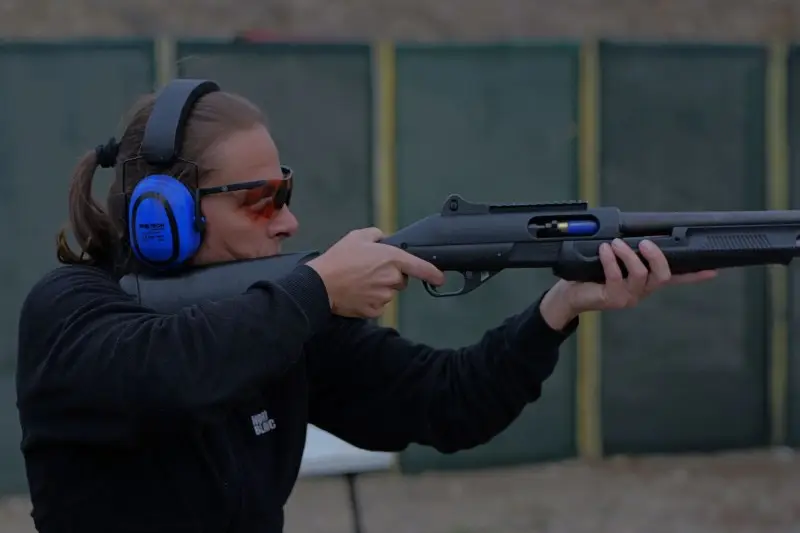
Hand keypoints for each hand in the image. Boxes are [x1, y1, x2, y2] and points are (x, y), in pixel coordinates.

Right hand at [307, 227, 444, 318]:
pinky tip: (357, 293)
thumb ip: (377, 235)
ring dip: (379, 288)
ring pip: (389, 293)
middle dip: (390, 275)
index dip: (433, 273)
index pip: (421, 267)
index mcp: (391, 259)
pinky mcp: (374, 310)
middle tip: (369, 270)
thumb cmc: (338, 260)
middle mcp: (391, 279)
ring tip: (359, 281)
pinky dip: (370, 300)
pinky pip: (379, 305)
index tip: (439, 278)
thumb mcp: (357, 236)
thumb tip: (384, 240)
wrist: (320, 284)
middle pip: (400, 280)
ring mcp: (384, 296)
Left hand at [540, 238, 717, 329]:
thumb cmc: (592, 275)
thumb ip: (630, 252)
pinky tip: (604, 250)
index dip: (695, 274)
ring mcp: (628, 296)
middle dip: (657, 256)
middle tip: (646, 242)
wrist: (570, 295)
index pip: (676, 278)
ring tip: (615, 243)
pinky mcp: (611, 298)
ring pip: (640, 275)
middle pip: (662, 275)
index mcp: (646, 282)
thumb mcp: (614, 262)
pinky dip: (610, 260)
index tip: (713, 269)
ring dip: (629, 255)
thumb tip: (639, 233)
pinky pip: (615, 276)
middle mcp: (641, 291)